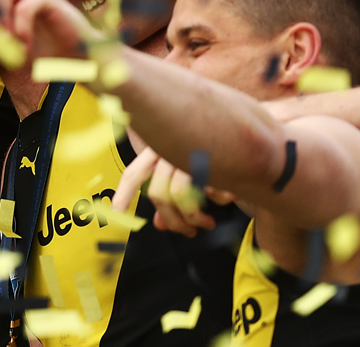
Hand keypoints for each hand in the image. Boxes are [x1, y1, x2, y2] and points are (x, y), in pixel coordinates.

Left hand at [113, 146, 234, 236]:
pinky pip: (212, 191)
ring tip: (207, 223)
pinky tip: (227, 198)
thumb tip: (158, 224)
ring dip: (195, 219)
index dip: (124, 194)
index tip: (116, 213)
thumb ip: (168, 196)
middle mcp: (171, 150)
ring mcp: (191, 153)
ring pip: (181, 197)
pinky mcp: (215, 158)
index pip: (135, 173)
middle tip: (188, 232)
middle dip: (173, 222)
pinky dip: (220, 200)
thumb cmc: (211, 151)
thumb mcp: (184, 171)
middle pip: (159, 194)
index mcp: (158, 149)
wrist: (243, 127)